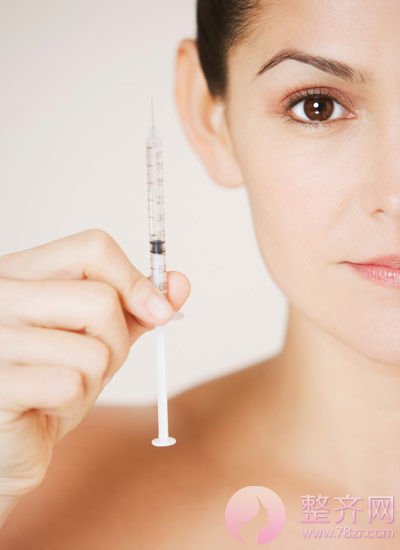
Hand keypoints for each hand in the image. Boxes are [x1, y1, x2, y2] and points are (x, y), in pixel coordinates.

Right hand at [0, 228, 189, 505]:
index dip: (134, 281)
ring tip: (61, 389)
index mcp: (21, 273)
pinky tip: (46, 408)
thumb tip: (179, 282)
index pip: (93, 248)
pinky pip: (70, 385)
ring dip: (93, 380)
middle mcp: (0, 295)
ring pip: (94, 349)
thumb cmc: (50, 384)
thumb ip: (135, 308)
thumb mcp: (96, 337)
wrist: (10, 441)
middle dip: (116, 342)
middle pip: (102, 300)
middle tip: (91, 365)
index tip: (157, 312)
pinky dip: (72, 405)